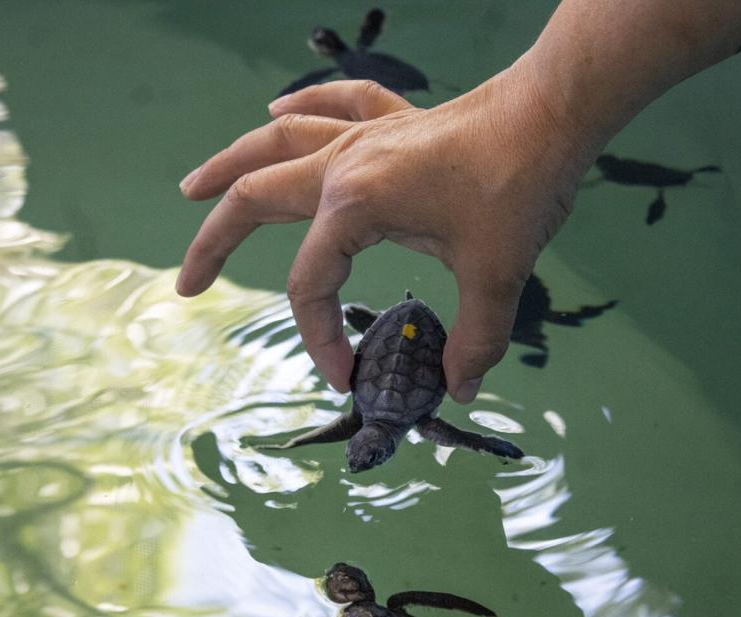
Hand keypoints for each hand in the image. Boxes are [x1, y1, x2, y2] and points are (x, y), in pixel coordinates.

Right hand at [177, 62, 593, 402]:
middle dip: (213, 245)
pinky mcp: (392, 121)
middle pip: (255, 201)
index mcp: (354, 204)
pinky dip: (302, 107)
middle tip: (186, 284)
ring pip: (276, 144)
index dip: (318, 339)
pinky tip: (276, 109)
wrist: (554, 113)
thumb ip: (475, 339)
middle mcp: (343, 165)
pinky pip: (333, 104)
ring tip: (191, 188)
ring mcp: (364, 136)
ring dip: (229, 166)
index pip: (310, 284)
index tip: (344, 376)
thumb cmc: (520, 186)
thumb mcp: (495, 275)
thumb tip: (460, 388)